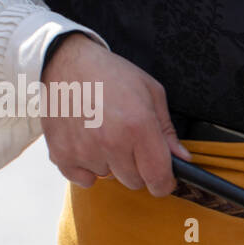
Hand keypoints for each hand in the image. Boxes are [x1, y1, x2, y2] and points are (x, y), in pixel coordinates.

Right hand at [39, 34, 190, 196]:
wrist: (66, 61)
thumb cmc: (111, 75)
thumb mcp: (151, 93)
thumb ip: (167, 131)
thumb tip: (182, 159)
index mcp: (138, 126)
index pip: (158, 178)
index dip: (164, 183)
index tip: (163, 178)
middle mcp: (111, 142)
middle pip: (134, 182)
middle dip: (136, 168)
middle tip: (128, 142)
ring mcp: (84, 150)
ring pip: (108, 178)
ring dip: (109, 164)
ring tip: (103, 133)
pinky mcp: (61, 154)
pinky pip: (83, 180)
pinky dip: (86, 168)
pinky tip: (86, 143)